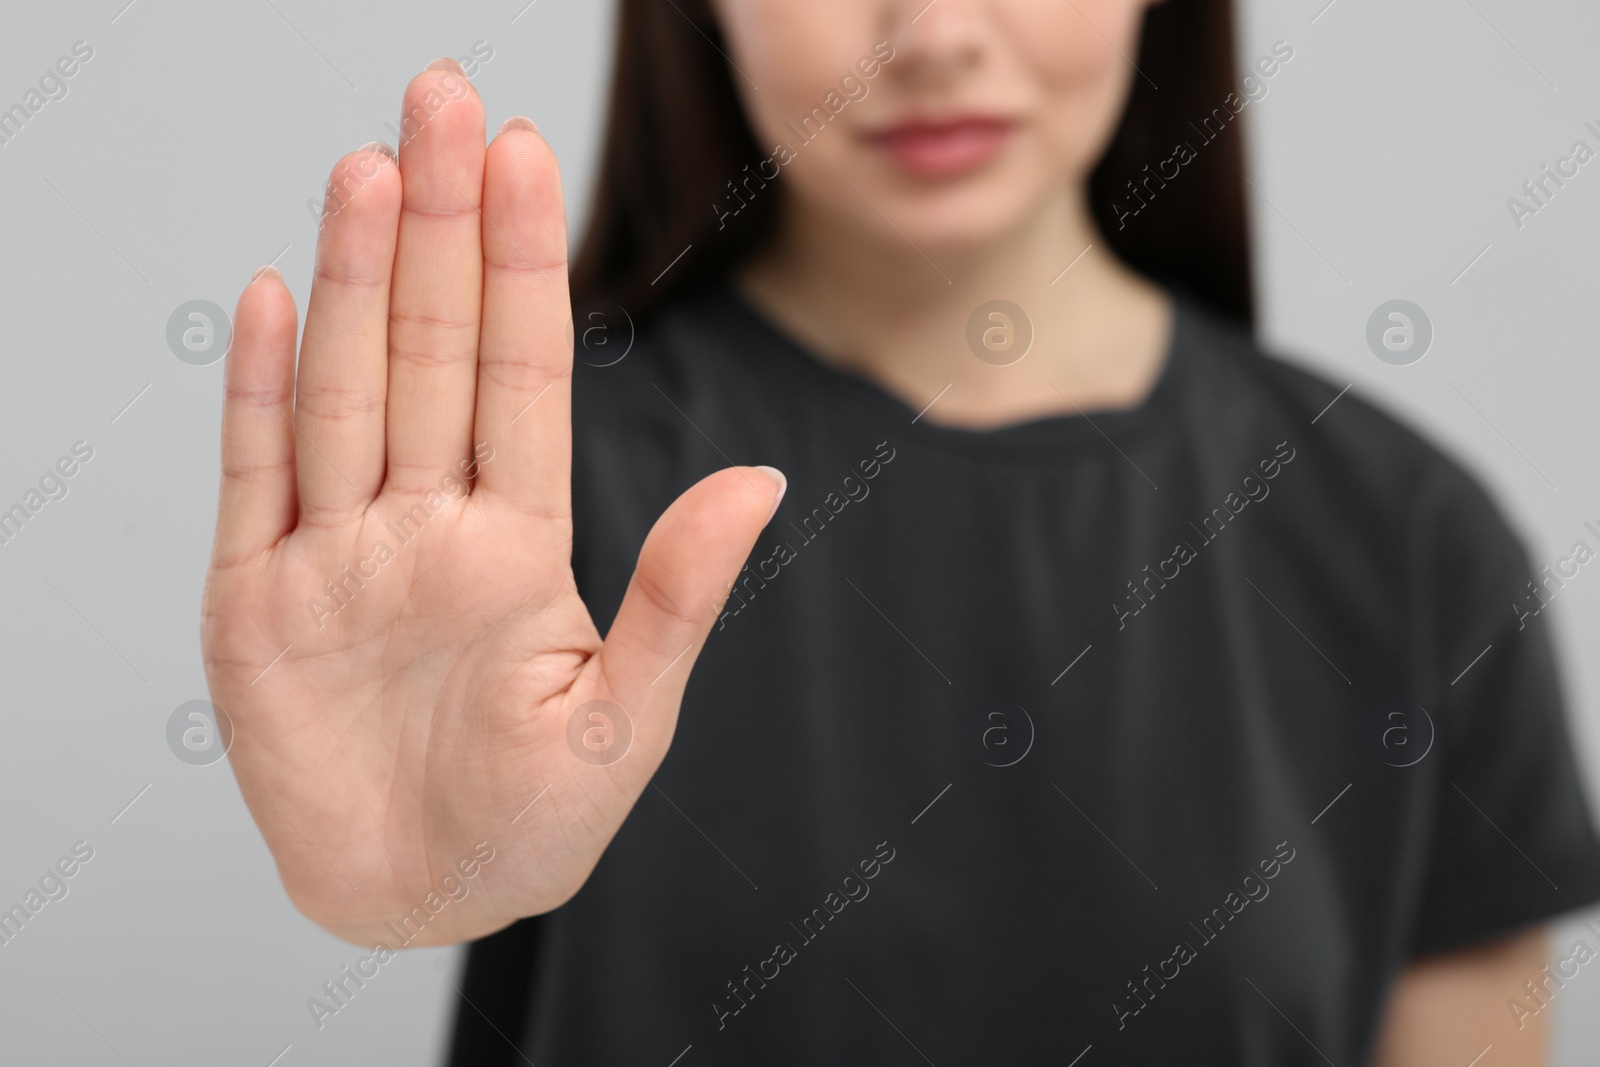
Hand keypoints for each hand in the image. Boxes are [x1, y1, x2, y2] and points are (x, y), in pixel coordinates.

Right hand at [200, 58, 783, 947]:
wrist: (422, 899)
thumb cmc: (533, 822)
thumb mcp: (627, 718)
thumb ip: (679, 595)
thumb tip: (763, 478)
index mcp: (518, 541)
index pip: (522, 375)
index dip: (522, 266)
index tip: (525, 156)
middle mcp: (427, 522)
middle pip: (433, 350)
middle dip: (440, 228)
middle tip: (444, 99)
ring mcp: (340, 553)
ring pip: (348, 389)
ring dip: (353, 278)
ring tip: (371, 166)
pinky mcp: (257, 603)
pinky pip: (259, 479)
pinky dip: (264, 393)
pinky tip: (277, 298)